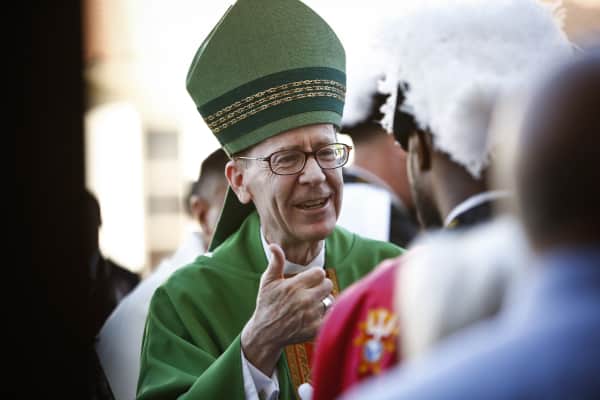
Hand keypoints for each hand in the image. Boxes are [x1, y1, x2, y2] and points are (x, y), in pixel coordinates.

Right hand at [241, 243, 332, 374]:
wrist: (265, 333)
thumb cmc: (267, 304)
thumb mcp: (268, 281)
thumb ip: (275, 262)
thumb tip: (274, 245)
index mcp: (294, 286)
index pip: (320, 273)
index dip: (315, 276)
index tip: (309, 281)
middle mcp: (304, 300)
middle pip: (328, 285)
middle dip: (321, 287)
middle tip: (312, 292)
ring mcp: (311, 315)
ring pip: (330, 301)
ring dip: (323, 302)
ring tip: (311, 305)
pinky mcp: (314, 328)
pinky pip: (330, 316)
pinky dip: (326, 316)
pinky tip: (315, 316)